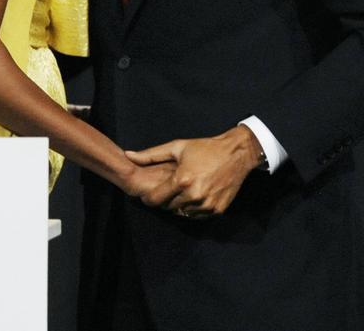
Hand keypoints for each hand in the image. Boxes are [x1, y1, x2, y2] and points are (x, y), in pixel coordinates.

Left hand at [127, 125, 263, 217]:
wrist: (236, 154)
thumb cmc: (204, 148)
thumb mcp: (176, 147)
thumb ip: (150, 155)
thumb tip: (128, 155)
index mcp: (182, 181)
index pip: (155, 199)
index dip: (148, 198)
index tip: (147, 195)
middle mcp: (193, 196)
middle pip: (168, 208)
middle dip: (164, 200)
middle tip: (165, 190)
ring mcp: (206, 205)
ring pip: (182, 213)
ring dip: (177, 206)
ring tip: (179, 192)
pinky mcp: (217, 210)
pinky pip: (197, 216)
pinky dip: (192, 209)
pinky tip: (192, 196)